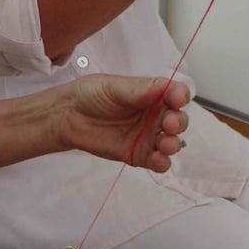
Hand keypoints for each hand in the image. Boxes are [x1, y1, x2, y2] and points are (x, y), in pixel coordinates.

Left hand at [57, 75, 189, 172]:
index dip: (180, 95)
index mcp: (151, 93)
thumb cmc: (90, 95)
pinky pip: (158, 161)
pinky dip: (162, 162)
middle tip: (170, 123)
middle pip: (178, 119)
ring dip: (173, 144)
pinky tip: (158, 159)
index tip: (178, 99)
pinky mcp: (140, 154)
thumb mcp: (113, 86)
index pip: (174, 93)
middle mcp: (154, 114)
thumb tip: (162, 86)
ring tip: (166, 144)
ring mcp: (148, 136)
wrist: (68, 116)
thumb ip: (138, 89)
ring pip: (171, 141)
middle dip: (179, 122)